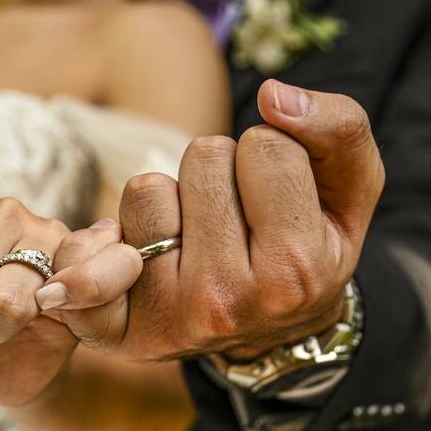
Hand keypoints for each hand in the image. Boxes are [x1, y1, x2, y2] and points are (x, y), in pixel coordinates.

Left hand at [39, 80, 384, 360]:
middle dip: (221, 174)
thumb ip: (339, 131)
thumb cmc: (307, 248)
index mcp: (292, 272)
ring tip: (194, 239)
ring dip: (170, 200)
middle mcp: (224, 302)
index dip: (271, 158)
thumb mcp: (350, 194)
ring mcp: (164, 315)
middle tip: (235, 220)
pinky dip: (86, 246)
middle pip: (203, 158)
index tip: (277, 198)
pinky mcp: (116, 328)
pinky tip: (112, 252)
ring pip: (147, 188)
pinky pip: (80, 253)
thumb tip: (272, 94)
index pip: (264, 147)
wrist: (270, 335)